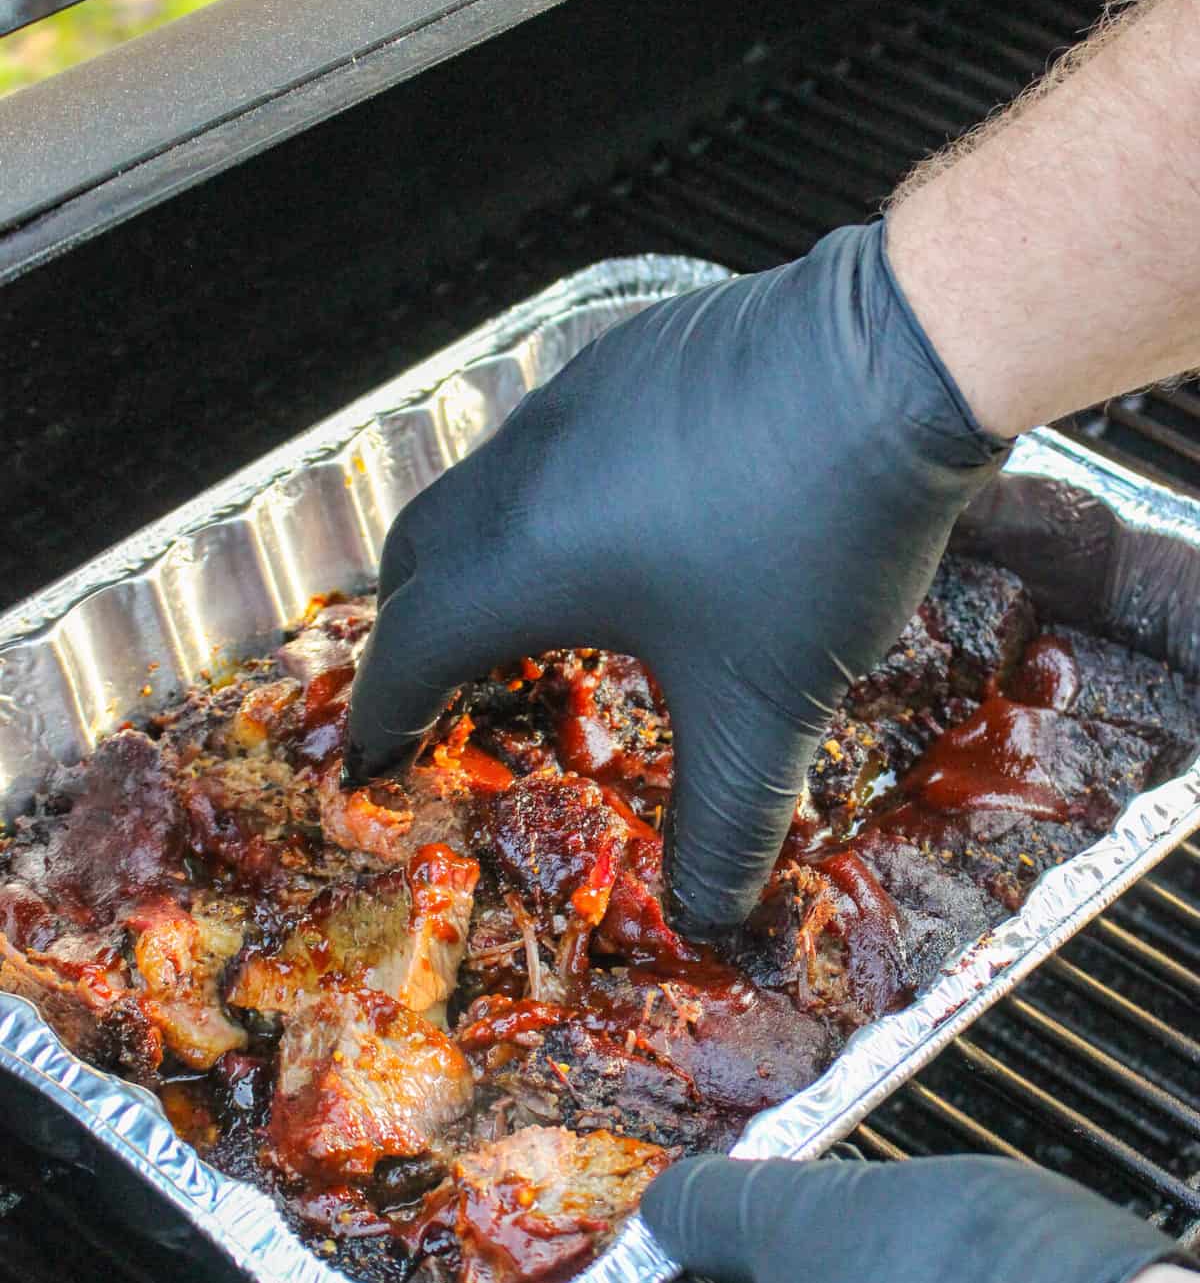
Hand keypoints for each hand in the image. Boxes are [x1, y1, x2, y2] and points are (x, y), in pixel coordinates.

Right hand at [345, 221, 1002, 934]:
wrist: (901, 356)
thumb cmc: (811, 537)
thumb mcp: (766, 707)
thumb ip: (727, 827)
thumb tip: (713, 926)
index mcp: (520, 562)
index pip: (409, 650)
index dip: (383, 719)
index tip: (372, 763)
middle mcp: (521, 471)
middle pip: (420, 560)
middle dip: (413, 638)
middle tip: (439, 701)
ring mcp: (571, 402)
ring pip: (481, 495)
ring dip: (477, 567)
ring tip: (525, 626)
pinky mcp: (630, 362)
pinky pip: (545, 449)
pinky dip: (539, 512)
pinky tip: (618, 536)